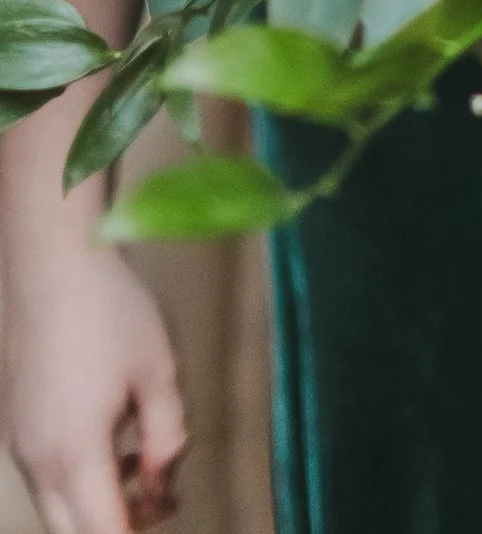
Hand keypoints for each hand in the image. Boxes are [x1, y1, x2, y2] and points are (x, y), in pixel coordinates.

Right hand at [3, 245, 185, 533]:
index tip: (167, 513)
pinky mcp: (21, 430)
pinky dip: (83, 482)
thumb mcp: (160, 372)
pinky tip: (117, 442)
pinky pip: (50, 481)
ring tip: (149, 464)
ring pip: (60, 511)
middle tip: (164, 497)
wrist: (55, 267)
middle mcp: (40, 463)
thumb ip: (168, 438)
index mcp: (76, 454)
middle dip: (121, 528)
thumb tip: (161, 481)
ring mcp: (24, 448)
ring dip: (102, 506)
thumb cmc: (112, 312)